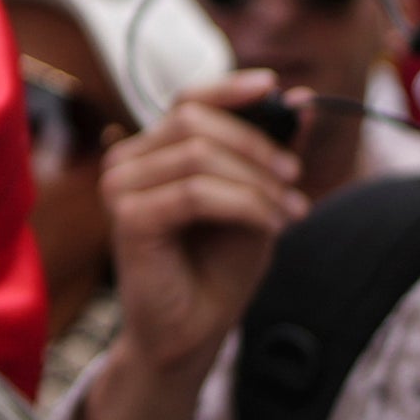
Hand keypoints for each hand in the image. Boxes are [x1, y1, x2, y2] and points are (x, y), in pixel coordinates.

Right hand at [64, 75, 307, 419]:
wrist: (194, 331)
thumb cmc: (218, 268)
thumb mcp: (256, 197)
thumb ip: (270, 150)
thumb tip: (299, 99)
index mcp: (155, 152)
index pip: (188, 102)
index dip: (230, 89)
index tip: (274, 88)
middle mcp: (128, 163)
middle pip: (195, 121)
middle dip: (257, 147)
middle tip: (295, 181)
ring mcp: (121, 189)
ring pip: (199, 156)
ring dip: (257, 183)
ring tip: (290, 213)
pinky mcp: (128, 219)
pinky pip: (195, 193)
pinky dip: (244, 205)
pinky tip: (271, 226)